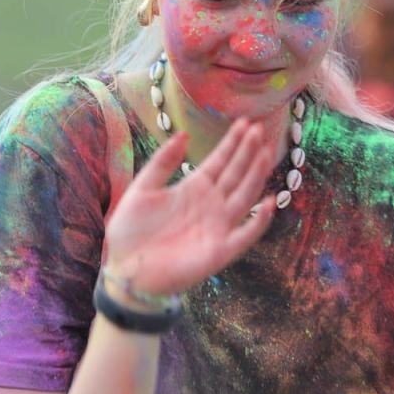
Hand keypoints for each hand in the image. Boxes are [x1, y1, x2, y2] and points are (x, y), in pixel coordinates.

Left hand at [102, 118, 275, 296]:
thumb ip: (162, 162)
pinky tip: (268, 202)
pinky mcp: (220, 250)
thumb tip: (183, 134)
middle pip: (236, 174)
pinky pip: (246, 234)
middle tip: (259, 129)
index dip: (233, 142)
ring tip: (265, 152)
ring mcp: (218, 226)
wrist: (124, 270)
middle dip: (248, 152)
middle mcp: (211, 204)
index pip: (220, 161)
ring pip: (244, 196)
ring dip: (256, 175)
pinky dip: (259, 221)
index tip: (245, 122)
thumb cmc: (130, 232)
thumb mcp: (142, 189)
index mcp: (194, 188)